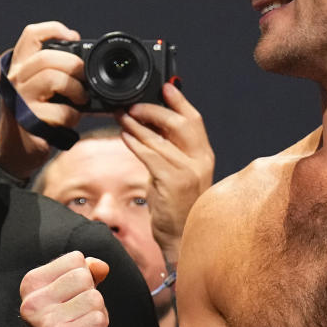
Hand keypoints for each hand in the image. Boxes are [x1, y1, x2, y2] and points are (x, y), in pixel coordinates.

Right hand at [0, 21, 84, 178]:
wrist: (17, 152)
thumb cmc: (36, 117)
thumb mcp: (41, 90)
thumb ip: (56, 73)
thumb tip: (87, 62)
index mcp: (19, 66)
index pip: (31, 35)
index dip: (54, 29)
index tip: (74, 37)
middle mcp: (15, 79)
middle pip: (46, 57)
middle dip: (73, 65)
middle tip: (84, 78)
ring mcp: (19, 100)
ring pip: (52, 79)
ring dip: (75, 90)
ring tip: (80, 99)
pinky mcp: (27, 121)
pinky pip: (59, 111)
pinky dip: (72, 116)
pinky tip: (69, 121)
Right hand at [19, 251, 110, 326]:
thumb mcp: (80, 293)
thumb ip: (89, 272)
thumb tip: (101, 266)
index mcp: (31, 285)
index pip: (75, 259)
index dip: (84, 280)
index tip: (72, 303)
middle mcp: (31, 302)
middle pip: (84, 276)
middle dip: (91, 297)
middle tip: (78, 319)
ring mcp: (44, 322)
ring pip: (94, 298)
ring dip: (96, 316)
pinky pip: (98, 319)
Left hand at [117, 83, 213, 266]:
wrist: (183, 239)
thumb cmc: (178, 207)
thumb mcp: (178, 173)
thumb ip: (169, 150)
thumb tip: (149, 125)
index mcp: (205, 156)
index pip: (194, 120)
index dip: (180, 101)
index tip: (165, 87)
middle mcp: (201, 160)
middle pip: (180, 123)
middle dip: (155, 110)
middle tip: (133, 105)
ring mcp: (189, 171)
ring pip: (160, 138)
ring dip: (137, 125)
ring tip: (122, 116)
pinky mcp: (173, 181)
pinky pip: (151, 155)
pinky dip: (136, 142)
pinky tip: (125, 135)